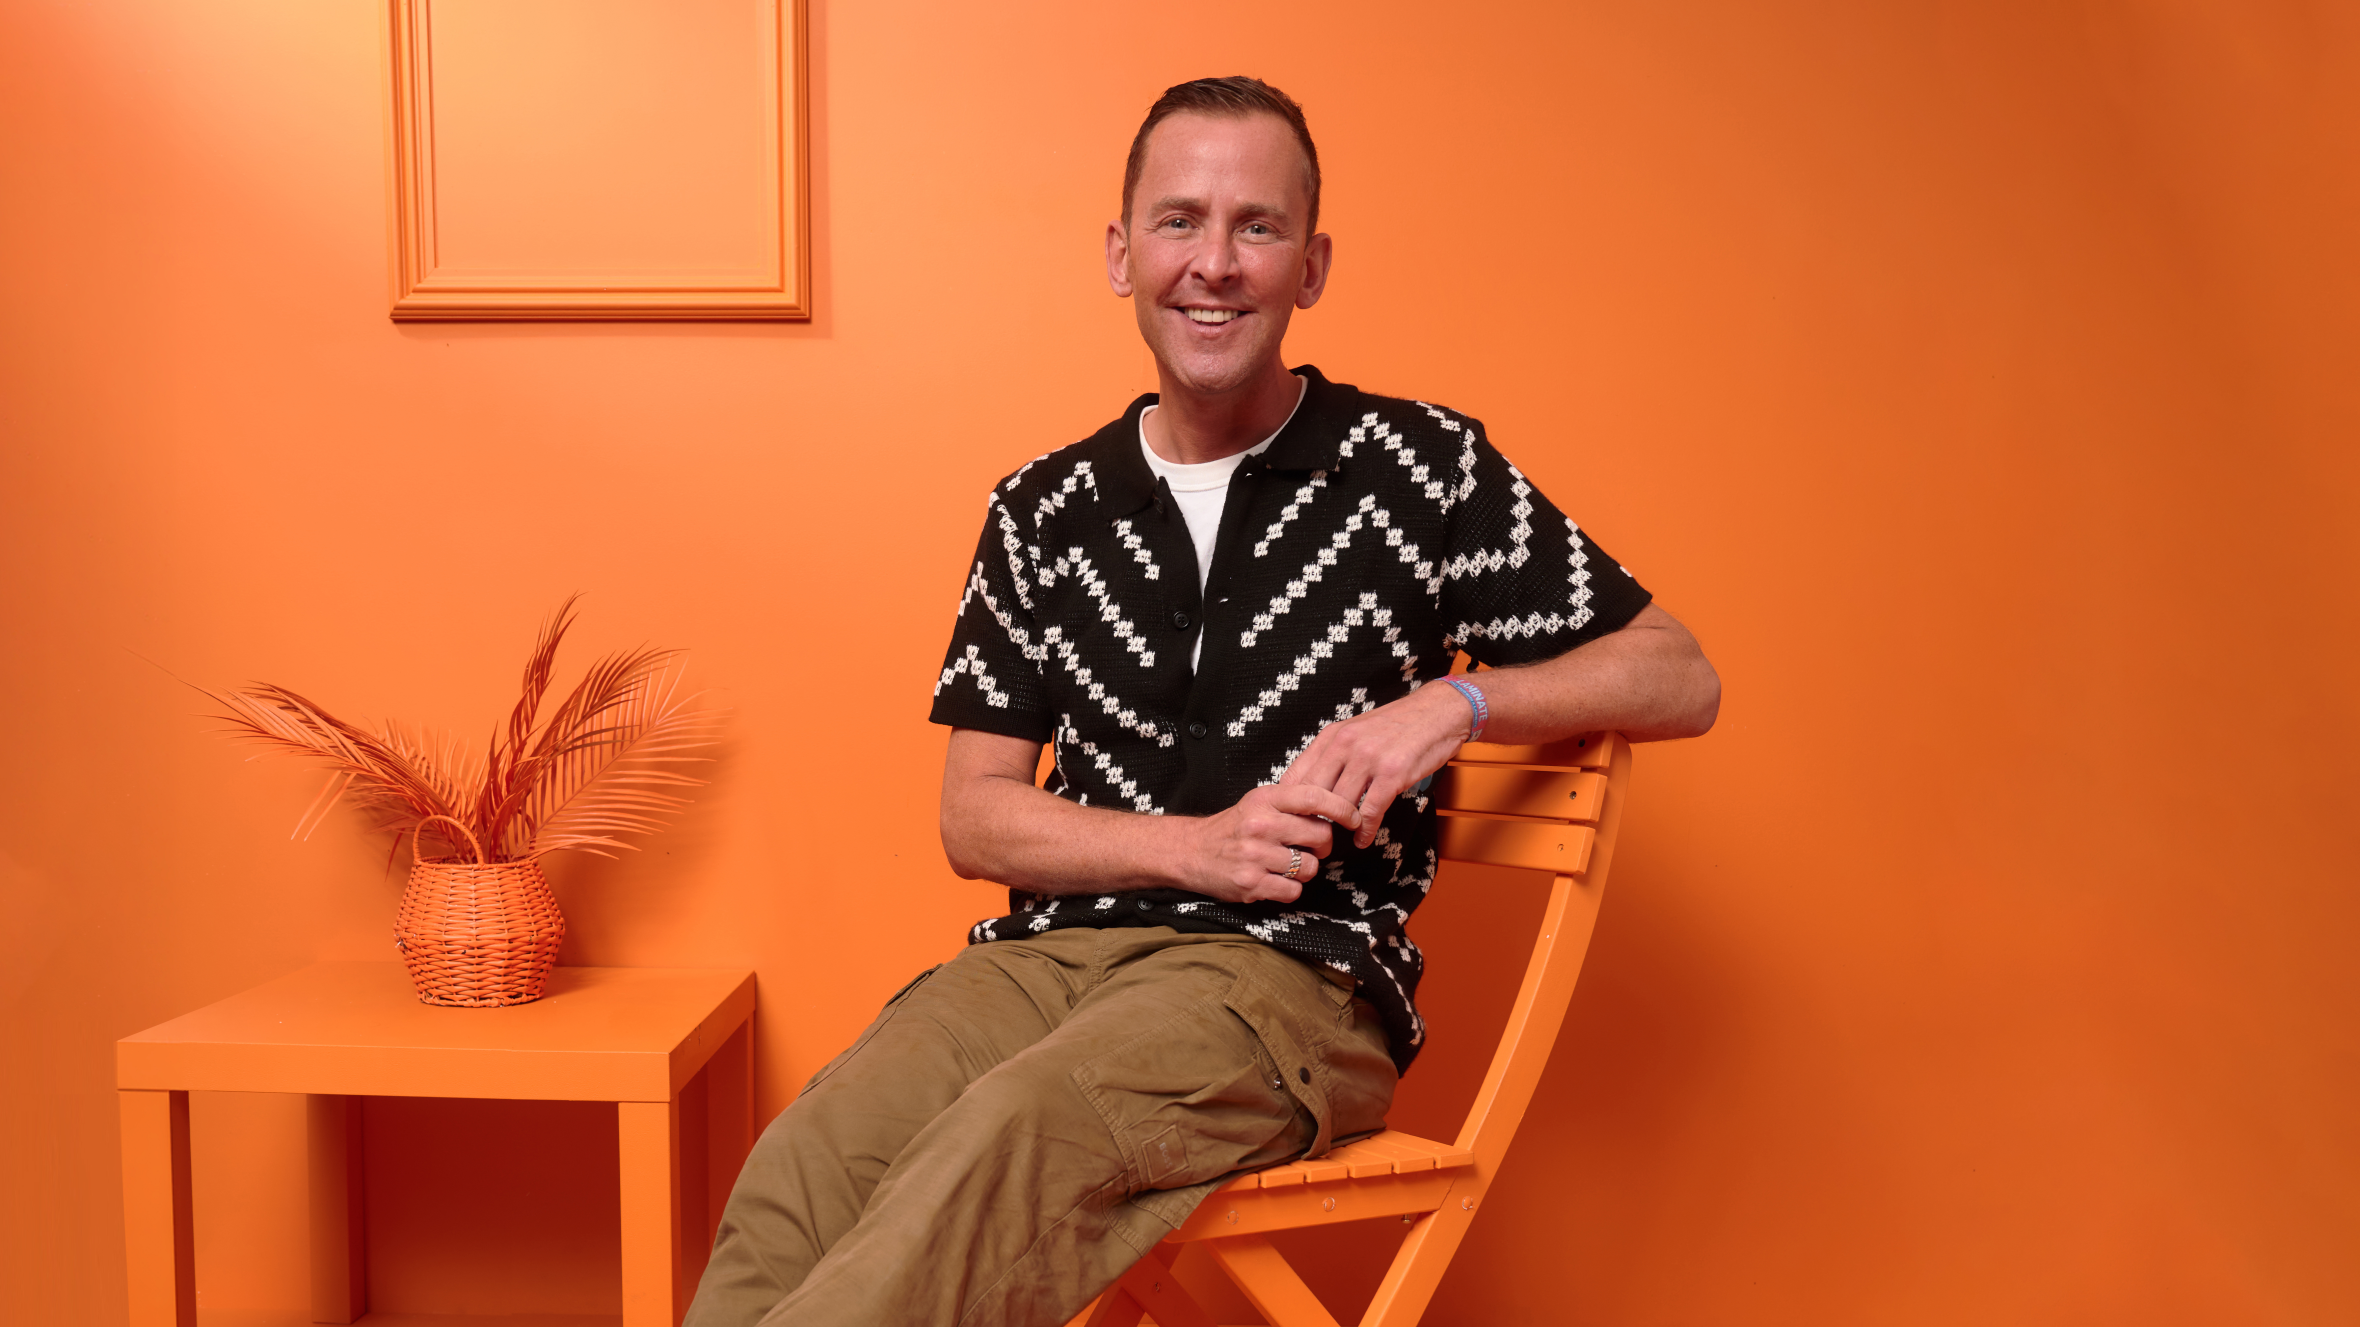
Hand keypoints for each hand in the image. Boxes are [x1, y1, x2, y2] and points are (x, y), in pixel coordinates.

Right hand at [1181, 784, 1360, 903]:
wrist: (1190, 851)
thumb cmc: (1233, 828)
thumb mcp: (1258, 803)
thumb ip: (1292, 804)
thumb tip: (1337, 810)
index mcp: (1265, 799)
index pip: (1314, 797)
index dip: (1342, 808)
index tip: (1353, 818)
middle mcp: (1260, 824)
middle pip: (1320, 837)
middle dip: (1322, 847)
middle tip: (1309, 848)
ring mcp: (1255, 855)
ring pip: (1309, 867)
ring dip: (1304, 870)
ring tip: (1286, 865)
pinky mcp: (1251, 883)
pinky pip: (1294, 890)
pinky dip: (1290, 889)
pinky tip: (1275, 880)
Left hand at [1280, 681, 1469, 848]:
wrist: (1437, 712)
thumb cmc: (1397, 725)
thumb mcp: (1355, 731)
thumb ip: (1333, 755)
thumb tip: (1310, 785)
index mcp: (1332, 736)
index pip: (1296, 776)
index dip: (1292, 804)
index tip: (1296, 820)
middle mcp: (1345, 745)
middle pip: (1314, 794)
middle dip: (1313, 819)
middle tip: (1316, 836)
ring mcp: (1368, 759)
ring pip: (1340, 805)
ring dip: (1341, 826)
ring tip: (1342, 836)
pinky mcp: (1392, 774)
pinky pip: (1370, 811)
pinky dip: (1365, 831)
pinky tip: (1363, 838)